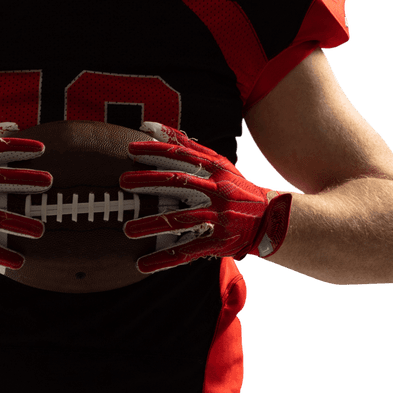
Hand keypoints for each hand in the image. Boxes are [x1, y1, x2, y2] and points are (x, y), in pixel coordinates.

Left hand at [119, 122, 291, 273]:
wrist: (271, 219)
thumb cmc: (236, 187)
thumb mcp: (218, 163)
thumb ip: (187, 145)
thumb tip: (151, 127)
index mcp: (216, 169)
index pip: (182, 155)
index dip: (156, 150)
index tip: (130, 148)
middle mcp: (218, 190)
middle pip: (179, 183)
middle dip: (149, 181)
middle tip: (122, 182)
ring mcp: (220, 217)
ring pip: (182, 220)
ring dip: (153, 224)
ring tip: (127, 230)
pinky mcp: (220, 242)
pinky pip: (188, 251)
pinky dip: (164, 259)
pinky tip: (142, 265)